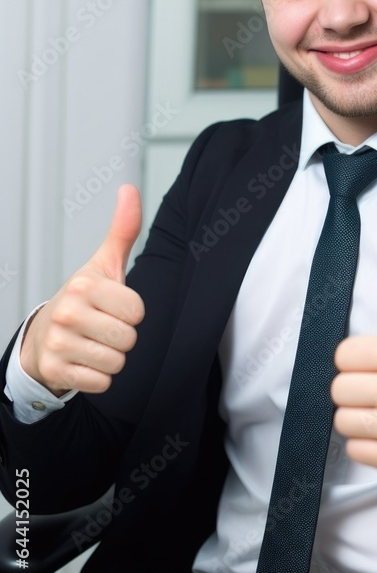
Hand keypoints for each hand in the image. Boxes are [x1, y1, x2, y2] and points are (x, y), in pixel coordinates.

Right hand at [20, 185, 144, 396]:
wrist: (43, 336)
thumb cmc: (82, 301)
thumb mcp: (103, 264)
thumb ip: (122, 230)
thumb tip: (130, 190)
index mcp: (85, 284)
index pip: (138, 312)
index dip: (130, 313)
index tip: (112, 307)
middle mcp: (68, 311)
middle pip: (129, 338)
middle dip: (122, 338)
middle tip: (102, 328)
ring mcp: (59, 342)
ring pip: (117, 362)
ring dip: (111, 358)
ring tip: (93, 344)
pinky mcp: (55, 370)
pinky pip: (102, 383)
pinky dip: (98, 378)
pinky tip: (83, 361)